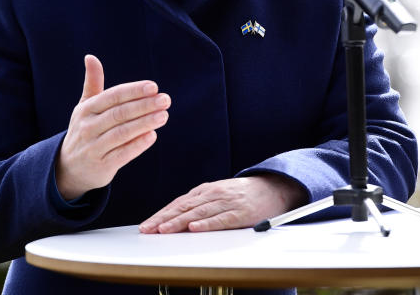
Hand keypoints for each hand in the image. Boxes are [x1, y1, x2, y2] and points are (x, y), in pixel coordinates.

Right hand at [55, 55, 170, 200]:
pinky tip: (152, 136)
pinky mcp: (102, 166)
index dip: (133, 91)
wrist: (68, 168)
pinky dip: (137, 145)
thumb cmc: (85, 130)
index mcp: (86, 109)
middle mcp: (87, 127)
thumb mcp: (85, 107)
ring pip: (121, 133)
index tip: (154, 87)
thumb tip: (90, 57)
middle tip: (165, 100)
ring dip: (144, 123)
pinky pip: (121, 154)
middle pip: (119, 114)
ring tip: (164, 116)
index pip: (112, 97)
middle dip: (144, 106)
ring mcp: (93, 148)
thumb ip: (93, 83)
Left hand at [139, 175, 307, 233]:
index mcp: (205, 190)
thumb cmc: (241, 194)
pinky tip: (195, 228)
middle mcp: (213, 194)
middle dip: (164, 219)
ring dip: (179, 222)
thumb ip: (198, 204)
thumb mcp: (217, 194)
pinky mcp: (240, 212)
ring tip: (164, 230)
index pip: (178, 203)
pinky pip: (221, 219)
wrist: (273, 188)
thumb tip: (174, 218)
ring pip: (199, 213)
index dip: (161, 214)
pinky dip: (207, 224)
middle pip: (184, 207)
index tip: (147, 225)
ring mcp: (226, 202)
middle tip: (148, 229)